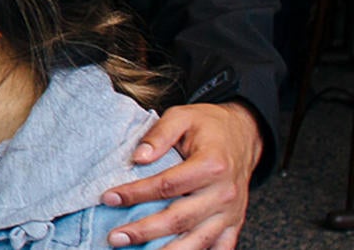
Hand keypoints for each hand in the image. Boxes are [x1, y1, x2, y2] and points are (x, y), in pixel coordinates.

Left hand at [101, 102, 260, 249]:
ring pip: (197, 241)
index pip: (167, 185)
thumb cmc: (209, 127)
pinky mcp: (234, 223)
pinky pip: (219, 248)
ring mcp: (230, 212)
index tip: (109, 198)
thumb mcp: (182, 117)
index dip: (135, 193)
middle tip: (115, 237)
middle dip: (143, 231)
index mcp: (211, 165)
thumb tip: (138, 157)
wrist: (244, 134)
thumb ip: (159, 134)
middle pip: (179, 219)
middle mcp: (224, 193)